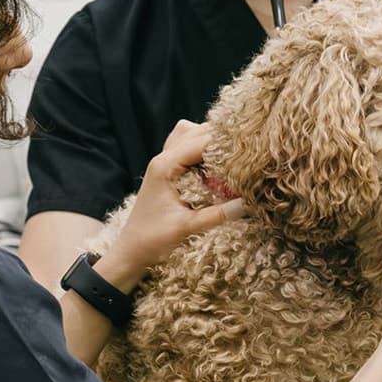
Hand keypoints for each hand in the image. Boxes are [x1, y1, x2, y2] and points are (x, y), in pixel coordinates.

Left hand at [107, 121, 247, 282]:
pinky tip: (214, 163)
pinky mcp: (166, 171)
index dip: (226, 141)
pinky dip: (201, 148)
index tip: (250, 146)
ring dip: (209, 139)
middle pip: (195, 131)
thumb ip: (218, 215)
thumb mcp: (187, 227)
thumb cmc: (152, 239)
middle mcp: (162, 159)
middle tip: (245, 151)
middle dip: (221, 137)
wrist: (131, 250)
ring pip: (188, 134)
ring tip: (230, 155)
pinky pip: (185, 147)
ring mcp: (162, 163)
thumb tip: (250, 204)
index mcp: (165, 166)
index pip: (200, 142)